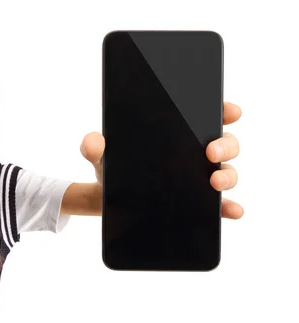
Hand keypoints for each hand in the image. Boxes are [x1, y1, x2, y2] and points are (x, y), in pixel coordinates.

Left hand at [79, 101, 243, 219]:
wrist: (108, 202)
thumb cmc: (112, 169)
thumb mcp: (100, 156)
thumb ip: (93, 146)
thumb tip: (93, 141)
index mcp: (178, 133)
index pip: (207, 115)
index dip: (223, 110)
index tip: (229, 111)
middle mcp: (194, 153)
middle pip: (224, 143)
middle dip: (225, 145)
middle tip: (211, 151)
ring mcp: (198, 178)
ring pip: (227, 171)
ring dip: (228, 175)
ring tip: (215, 182)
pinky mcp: (197, 203)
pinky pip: (220, 205)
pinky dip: (229, 207)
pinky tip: (232, 211)